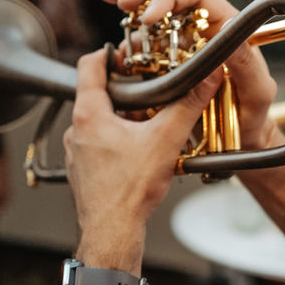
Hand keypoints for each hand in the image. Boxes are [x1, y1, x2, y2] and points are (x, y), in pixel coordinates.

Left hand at [63, 47, 222, 271]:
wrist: (113, 233)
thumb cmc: (128, 192)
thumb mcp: (166, 140)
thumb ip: (188, 104)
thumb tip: (207, 78)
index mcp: (89, 114)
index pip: (88, 66)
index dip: (108, 53)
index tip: (125, 51)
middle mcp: (77, 130)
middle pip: (98, 94)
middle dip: (127, 91)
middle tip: (151, 90)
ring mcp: (78, 152)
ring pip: (101, 122)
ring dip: (124, 118)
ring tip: (151, 124)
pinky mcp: (84, 170)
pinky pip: (100, 144)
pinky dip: (119, 141)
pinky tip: (142, 151)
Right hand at [99, 0, 279, 149]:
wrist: (239, 139)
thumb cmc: (254, 116)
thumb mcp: (258, 92)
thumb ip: (247, 62)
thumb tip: (227, 26)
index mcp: (226, 25)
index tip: (148, 16)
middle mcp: (205, 26)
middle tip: (119, 0)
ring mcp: (186, 40)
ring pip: (157, 10)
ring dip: (132, 9)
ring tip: (115, 17)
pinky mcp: (171, 58)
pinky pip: (148, 41)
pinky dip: (131, 42)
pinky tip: (121, 53)